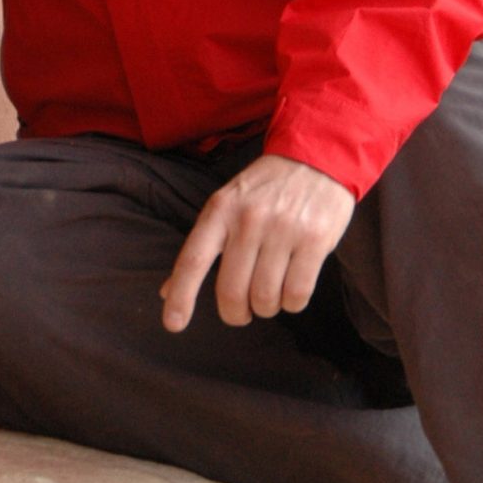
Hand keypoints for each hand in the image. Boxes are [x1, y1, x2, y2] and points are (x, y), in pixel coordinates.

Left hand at [161, 153, 354, 331]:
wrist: (315, 157)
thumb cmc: (265, 190)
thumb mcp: (226, 205)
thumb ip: (201, 247)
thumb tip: (166, 292)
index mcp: (220, 210)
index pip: (193, 260)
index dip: (181, 296)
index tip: (173, 325)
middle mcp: (248, 219)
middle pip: (231, 290)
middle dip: (235, 313)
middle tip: (242, 313)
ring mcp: (283, 229)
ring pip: (265, 298)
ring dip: (266, 308)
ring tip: (271, 295)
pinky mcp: (315, 239)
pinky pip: (297, 294)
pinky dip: (292, 303)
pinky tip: (292, 290)